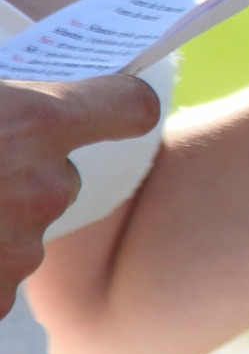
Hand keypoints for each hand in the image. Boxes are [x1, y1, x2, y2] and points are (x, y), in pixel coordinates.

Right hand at [0, 75, 160, 314]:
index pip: (131, 107)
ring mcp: (23, 250)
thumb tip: (27, 104)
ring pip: (26, 233)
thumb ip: (8, 103)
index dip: (117, 106)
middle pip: (64, 180)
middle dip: (23, 177)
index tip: (112, 105)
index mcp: (34, 124)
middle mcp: (47, 187)